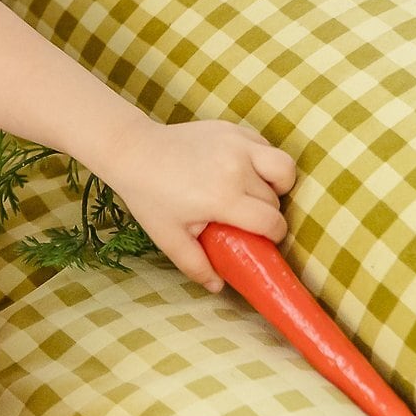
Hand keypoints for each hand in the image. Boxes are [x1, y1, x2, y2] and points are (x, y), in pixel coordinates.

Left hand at [98, 118, 297, 292]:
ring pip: (283, 167)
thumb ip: (195, 264)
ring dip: (277, 183)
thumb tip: (218, 287)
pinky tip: (243, 170)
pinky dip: (263, 159)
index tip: (261, 238)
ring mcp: (236, 144)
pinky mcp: (232, 129)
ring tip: (256, 192)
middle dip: (268, 213)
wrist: (133, 150)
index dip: (273, 235)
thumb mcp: (168, 236)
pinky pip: (265, 145)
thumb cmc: (148, 196)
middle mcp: (236, 168)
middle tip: (246, 218)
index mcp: (223, 197)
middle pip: (275, 199)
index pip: (272, 222)